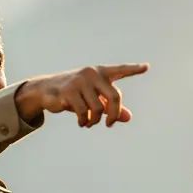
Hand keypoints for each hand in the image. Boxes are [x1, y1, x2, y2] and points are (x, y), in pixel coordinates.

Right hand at [15, 64, 149, 127]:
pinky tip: (82, 123)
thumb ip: (111, 107)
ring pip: (98, 109)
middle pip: (115, 98)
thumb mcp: (94, 99)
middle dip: (114, 115)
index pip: (121, 70)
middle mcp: (92, 74)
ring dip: (95, 121)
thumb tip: (128, 118)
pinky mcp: (69, 91)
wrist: (46, 90)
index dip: (134, 69)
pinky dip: (85, 122)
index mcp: (101, 73)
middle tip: (110, 124)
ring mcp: (80, 81)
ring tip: (89, 123)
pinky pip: (84, 113)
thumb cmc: (75, 94)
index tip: (146, 67)